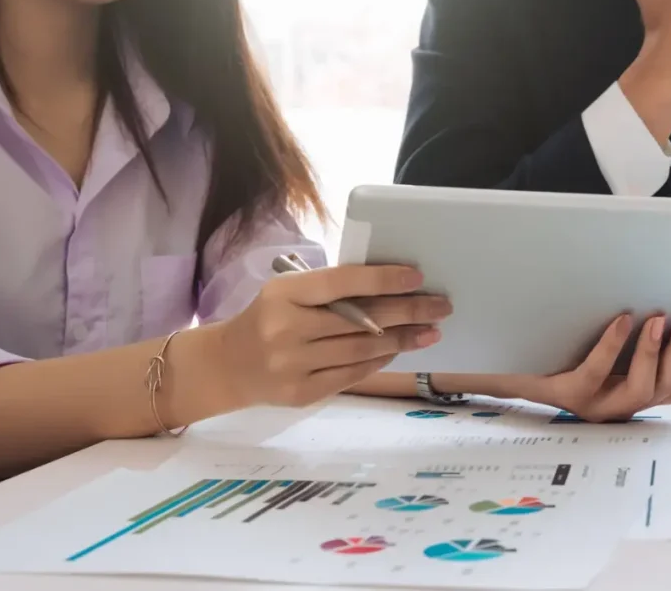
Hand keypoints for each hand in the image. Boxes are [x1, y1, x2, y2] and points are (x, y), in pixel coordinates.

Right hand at [213, 265, 451, 408]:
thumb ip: (330, 291)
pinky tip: (398, 350)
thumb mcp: (289, 293)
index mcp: (284, 294)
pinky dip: (379, 360)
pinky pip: (352, 374)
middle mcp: (287, 329)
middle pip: (360, 320)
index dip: (382, 280)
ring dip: (402, 339)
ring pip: (362, 349)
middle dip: (408, 311)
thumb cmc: (269, 318)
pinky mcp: (301, 393)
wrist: (229, 365)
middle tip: (441, 306)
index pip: (342, 283)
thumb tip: (392, 289)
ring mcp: (293, 365)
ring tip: (430, 330)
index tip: (417, 277)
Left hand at [497, 310, 670, 422]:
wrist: (503, 363)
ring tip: (660, 317)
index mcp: (636, 393)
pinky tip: (622, 319)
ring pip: (643, 386)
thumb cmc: (556, 346)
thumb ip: (635, 329)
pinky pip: (598, 373)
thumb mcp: (602, 339)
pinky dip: (614, 345)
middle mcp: (622, 406)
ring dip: (657, 350)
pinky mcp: (569, 396)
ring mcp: (597, 405)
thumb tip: (669, 297)